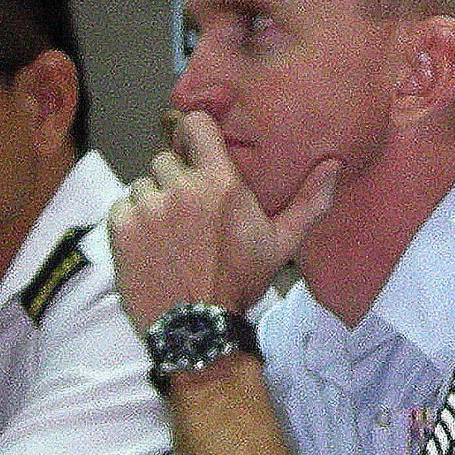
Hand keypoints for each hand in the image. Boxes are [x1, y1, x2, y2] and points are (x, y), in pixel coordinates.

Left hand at [107, 110, 338, 331]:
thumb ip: (309, 202)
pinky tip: (150, 244)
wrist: (197, 329)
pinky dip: (132, 220)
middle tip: (188, 211)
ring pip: (143, 184)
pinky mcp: (121, 228)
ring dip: (153, 201)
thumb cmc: (240, 283)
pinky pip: (122, 206)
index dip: (192, 134)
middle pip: (166, 160)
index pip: (194, 125)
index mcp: (220, 184)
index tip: (195, 150)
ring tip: (169, 232)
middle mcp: (180, 188)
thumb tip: (333, 165)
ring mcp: (148, 207)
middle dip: (175, 179)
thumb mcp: (282, 244)